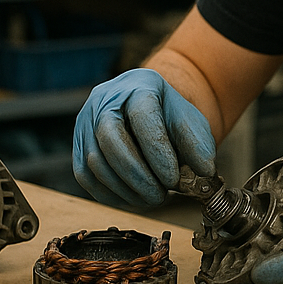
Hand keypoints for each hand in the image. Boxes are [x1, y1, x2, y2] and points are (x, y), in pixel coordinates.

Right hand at [73, 69, 215, 208]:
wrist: (147, 110)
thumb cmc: (169, 116)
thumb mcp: (190, 122)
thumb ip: (199, 143)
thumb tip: (204, 170)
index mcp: (138, 85)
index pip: (142, 115)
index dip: (157, 152)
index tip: (173, 179)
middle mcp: (105, 99)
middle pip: (110, 137)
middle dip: (137, 175)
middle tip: (160, 195)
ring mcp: (85, 121)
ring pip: (95, 161)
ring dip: (125, 188)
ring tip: (151, 198)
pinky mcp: (78, 145)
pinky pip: (85, 175)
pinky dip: (109, 193)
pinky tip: (132, 198)